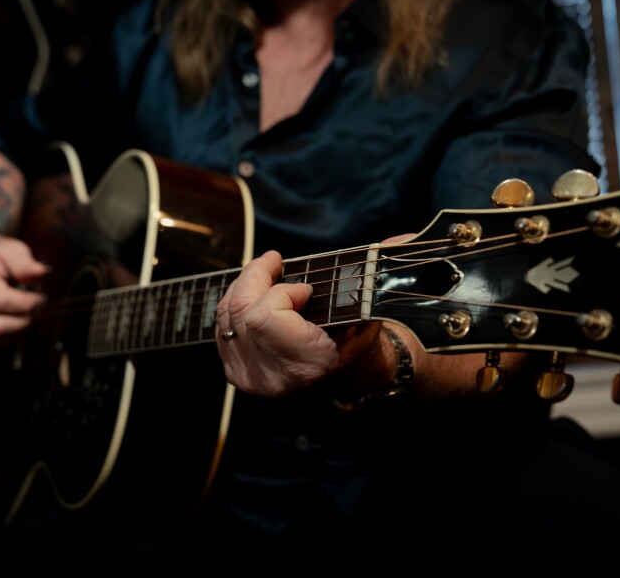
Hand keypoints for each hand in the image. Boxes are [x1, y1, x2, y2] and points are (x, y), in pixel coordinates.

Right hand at [0, 232, 47, 339]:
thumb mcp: (12, 250)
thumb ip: (25, 263)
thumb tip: (41, 272)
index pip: (2, 301)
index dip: (26, 303)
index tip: (40, 297)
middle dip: (22, 320)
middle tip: (35, 309)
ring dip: (15, 328)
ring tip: (26, 312)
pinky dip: (6, 333)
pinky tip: (15, 319)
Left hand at [215, 250, 396, 398]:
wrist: (348, 379)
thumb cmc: (359, 341)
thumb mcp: (371, 310)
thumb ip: (375, 275)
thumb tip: (397, 239)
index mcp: (308, 364)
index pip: (264, 317)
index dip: (281, 292)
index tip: (305, 288)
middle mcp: (275, 376)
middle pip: (240, 311)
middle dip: (255, 276)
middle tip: (274, 260)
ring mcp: (253, 378)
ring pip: (227, 315)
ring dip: (243, 286)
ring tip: (266, 273)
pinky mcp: (238, 374)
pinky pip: (222, 327)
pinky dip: (234, 304)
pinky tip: (254, 295)